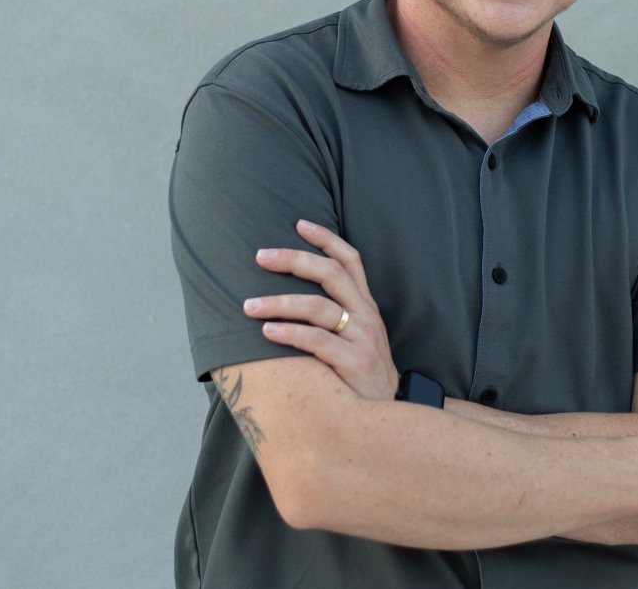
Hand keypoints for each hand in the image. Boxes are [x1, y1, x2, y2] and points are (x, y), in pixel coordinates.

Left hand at [244, 219, 399, 400]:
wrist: (389, 414)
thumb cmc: (361, 376)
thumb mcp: (358, 338)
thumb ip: (335, 316)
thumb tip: (292, 296)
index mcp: (366, 306)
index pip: (350, 260)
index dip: (326, 239)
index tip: (299, 223)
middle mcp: (366, 316)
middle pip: (330, 274)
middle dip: (294, 260)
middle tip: (260, 256)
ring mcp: (362, 338)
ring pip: (317, 307)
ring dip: (279, 302)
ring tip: (248, 306)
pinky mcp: (354, 363)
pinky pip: (316, 341)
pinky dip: (289, 333)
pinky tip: (266, 332)